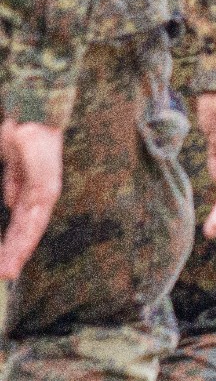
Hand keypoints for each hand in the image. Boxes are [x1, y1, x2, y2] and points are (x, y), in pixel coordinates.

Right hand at [0, 121, 63, 278]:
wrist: (30, 105)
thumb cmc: (16, 127)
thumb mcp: (9, 161)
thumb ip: (12, 181)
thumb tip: (11, 202)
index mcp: (28, 184)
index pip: (20, 220)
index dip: (12, 242)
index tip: (3, 266)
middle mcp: (40, 186)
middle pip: (27, 225)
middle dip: (15, 251)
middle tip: (5, 275)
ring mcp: (45, 180)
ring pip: (33, 220)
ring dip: (21, 244)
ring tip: (8, 268)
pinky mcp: (47, 173)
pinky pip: (38, 204)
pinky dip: (27, 225)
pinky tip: (21, 243)